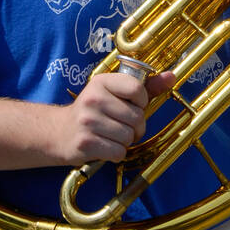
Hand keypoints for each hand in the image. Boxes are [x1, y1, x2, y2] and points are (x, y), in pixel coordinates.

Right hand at [56, 69, 174, 165]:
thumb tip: (171, 76)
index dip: (141, 102)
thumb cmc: (93, 111)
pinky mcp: (85, 143)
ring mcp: (88, 121)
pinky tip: (105, 146)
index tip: (133, 106)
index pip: (137, 89)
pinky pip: (118, 153)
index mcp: (101, 82)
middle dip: (135, 127)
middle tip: (122, 126)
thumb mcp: (114, 93)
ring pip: (128, 137)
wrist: (58, 132)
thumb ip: (145, 86)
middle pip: (136, 117)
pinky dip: (116, 154)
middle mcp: (93, 99)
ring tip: (111, 136)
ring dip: (125, 141)